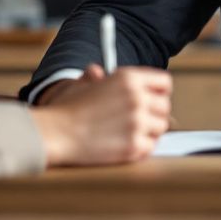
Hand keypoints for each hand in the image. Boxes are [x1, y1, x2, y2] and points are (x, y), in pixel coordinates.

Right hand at [31, 65, 172, 165]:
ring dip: (148, 132)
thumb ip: (97, 77)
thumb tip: (97, 72)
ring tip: (127, 132)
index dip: (158, 92)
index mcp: (128, 78)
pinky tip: (123, 144)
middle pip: (165, 107)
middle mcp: (137, 98)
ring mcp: (137, 123)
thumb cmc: (66, 109)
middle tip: (138, 119)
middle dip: (153, 114)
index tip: (152, 99)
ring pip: (160, 128)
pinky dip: (140, 148)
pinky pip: (150, 147)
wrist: (55, 133)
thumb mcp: (83, 84)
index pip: (164, 82)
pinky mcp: (134, 146)